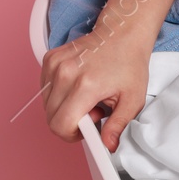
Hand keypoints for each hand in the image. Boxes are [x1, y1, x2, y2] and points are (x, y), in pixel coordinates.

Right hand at [39, 32, 152, 152]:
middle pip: (51, 118)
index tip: (87, 128)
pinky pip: (45, 89)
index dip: (72, 134)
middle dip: (70, 122)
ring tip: (87, 97)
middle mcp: (65, 73)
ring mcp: (54, 64)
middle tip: (92, 110)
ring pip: (46, 104)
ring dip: (64, 108)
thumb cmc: (129, 64)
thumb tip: (108, 145)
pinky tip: (78, 86)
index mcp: (86, 85)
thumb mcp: (133, 99)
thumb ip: (119, 125)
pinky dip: (59, 94)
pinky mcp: (49, 59)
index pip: (61, 125)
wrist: (122, 33)